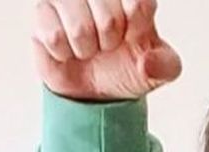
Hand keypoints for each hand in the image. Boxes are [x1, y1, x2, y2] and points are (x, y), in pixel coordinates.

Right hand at [33, 0, 181, 100]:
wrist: (96, 87)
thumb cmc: (129, 67)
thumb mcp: (161, 71)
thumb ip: (167, 65)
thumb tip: (149, 64)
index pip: (138, 2)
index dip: (135, 26)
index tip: (134, 36)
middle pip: (109, 19)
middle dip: (110, 44)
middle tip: (108, 44)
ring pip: (80, 29)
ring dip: (87, 50)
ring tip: (89, 46)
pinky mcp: (42, 10)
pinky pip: (53, 37)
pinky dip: (64, 53)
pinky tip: (68, 48)